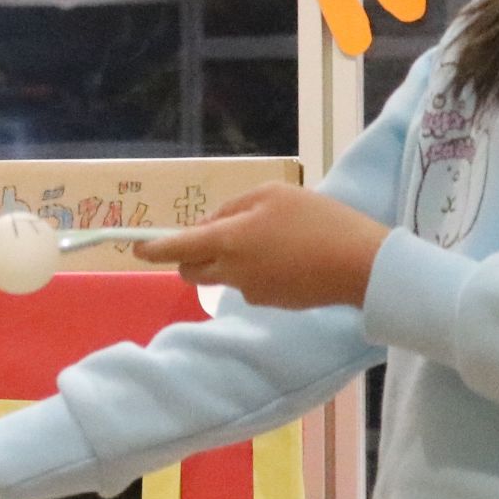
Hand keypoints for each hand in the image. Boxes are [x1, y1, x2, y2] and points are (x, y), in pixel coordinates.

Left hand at [134, 184, 388, 309]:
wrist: (360, 265)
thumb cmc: (316, 220)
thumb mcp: (272, 195)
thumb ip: (233, 208)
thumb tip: (211, 227)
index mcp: (226, 242)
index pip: (176, 248)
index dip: (153, 249)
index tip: (137, 249)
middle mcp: (231, 273)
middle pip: (191, 269)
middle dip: (191, 254)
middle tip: (217, 233)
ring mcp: (251, 292)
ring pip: (221, 277)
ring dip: (226, 261)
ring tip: (266, 238)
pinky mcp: (272, 303)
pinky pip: (249, 285)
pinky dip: (255, 271)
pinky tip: (287, 256)